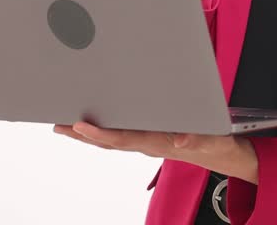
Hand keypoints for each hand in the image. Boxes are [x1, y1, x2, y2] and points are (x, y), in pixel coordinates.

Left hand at [52, 121, 258, 183]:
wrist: (218, 151)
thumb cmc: (212, 140)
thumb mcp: (211, 139)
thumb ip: (196, 139)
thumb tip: (180, 142)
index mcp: (157, 141)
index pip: (123, 138)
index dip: (100, 133)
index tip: (80, 125)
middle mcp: (146, 143)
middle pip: (108, 140)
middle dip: (82, 134)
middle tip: (58, 124)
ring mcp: (144, 142)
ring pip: (110, 139)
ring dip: (86, 134)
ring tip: (63, 124)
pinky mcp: (146, 138)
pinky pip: (118, 136)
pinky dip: (100, 131)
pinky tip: (87, 125)